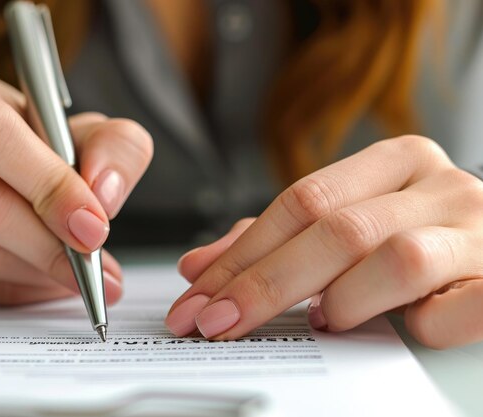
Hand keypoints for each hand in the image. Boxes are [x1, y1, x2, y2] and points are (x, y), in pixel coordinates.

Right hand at [0, 66, 152, 304]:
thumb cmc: (30, 144)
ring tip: (86, 275)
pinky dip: (16, 290)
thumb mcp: (81, 128)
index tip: (94, 225)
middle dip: (51, 244)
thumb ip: (112, 146)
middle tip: (96, 265)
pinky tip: (47, 280)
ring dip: (41, 272)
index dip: (46, 184)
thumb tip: (104, 193)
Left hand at [166, 135, 482, 348]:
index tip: (198, 296)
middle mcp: (438, 186)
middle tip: (217, 322)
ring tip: (325, 319)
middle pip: (334, 229)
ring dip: (344, 300)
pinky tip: (399, 327)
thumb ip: (278, 241)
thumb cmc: (421, 238)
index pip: (302, 201)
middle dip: (264, 283)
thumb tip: (199, 267)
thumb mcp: (352, 223)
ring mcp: (478, 231)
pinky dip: (414, 326)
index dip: (242, 253)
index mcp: (396, 162)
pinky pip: (450, 311)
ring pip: (394, 260)